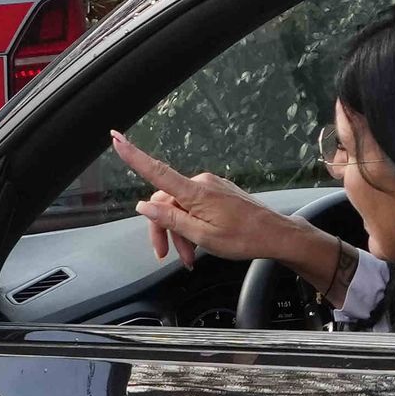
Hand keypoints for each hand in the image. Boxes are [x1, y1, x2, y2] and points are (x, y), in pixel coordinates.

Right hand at [105, 129, 339, 283]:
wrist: (279, 236)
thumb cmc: (245, 238)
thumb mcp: (203, 236)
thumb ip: (171, 219)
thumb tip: (144, 206)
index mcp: (195, 193)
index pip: (156, 171)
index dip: (133, 156)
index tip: (115, 138)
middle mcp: (202, 183)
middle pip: (166, 202)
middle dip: (163, 229)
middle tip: (166, 254)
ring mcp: (211, 187)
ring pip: (180, 207)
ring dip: (179, 232)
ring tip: (189, 256)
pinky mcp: (219, 192)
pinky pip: (194, 206)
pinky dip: (191, 225)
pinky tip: (198, 243)